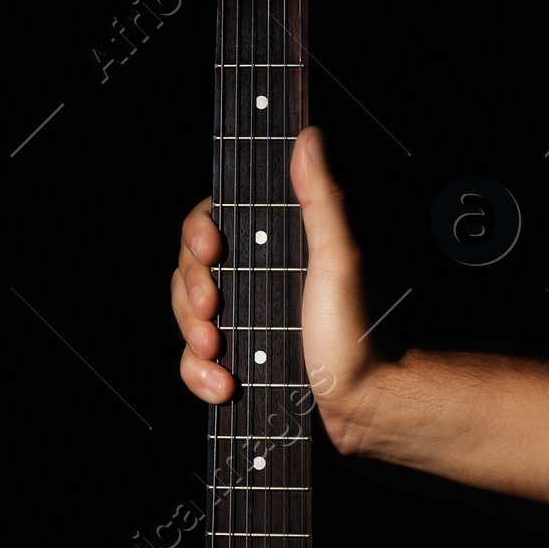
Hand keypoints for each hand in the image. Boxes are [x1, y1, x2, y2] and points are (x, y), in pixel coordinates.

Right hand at [170, 127, 386, 453]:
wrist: (363, 409)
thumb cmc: (360, 336)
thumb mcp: (339, 260)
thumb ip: (322, 200)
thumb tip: (310, 138)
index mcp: (274, 250)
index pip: (212, 223)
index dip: (198, 232)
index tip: (211, 248)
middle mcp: (253, 282)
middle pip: (189, 270)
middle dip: (192, 292)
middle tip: (213, 310)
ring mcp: (242, 324)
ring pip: (185, 317)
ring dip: (191, 336)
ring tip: (217, 351)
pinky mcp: (235, 365)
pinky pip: (192, 365)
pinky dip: (199, 376)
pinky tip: (223, 385)